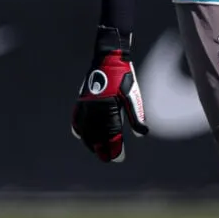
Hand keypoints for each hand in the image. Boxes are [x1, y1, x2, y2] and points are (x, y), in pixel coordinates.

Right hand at [71, 26, 147, 161]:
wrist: (108, 58)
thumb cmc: (123, 77)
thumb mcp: (132, 97)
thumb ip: (135, 116)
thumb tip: (141, 134)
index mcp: (108, 108)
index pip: (111, 135)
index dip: (115, 148)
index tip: (118, 158)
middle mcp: (94, 109)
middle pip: (96, 136)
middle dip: (102, 149)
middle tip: (108, 158)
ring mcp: (85, 105)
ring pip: (85, 130)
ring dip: (90, 142)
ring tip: (96, 150)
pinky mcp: (81, 100)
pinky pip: (77, 119)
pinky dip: (79, 129)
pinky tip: (81, 136)